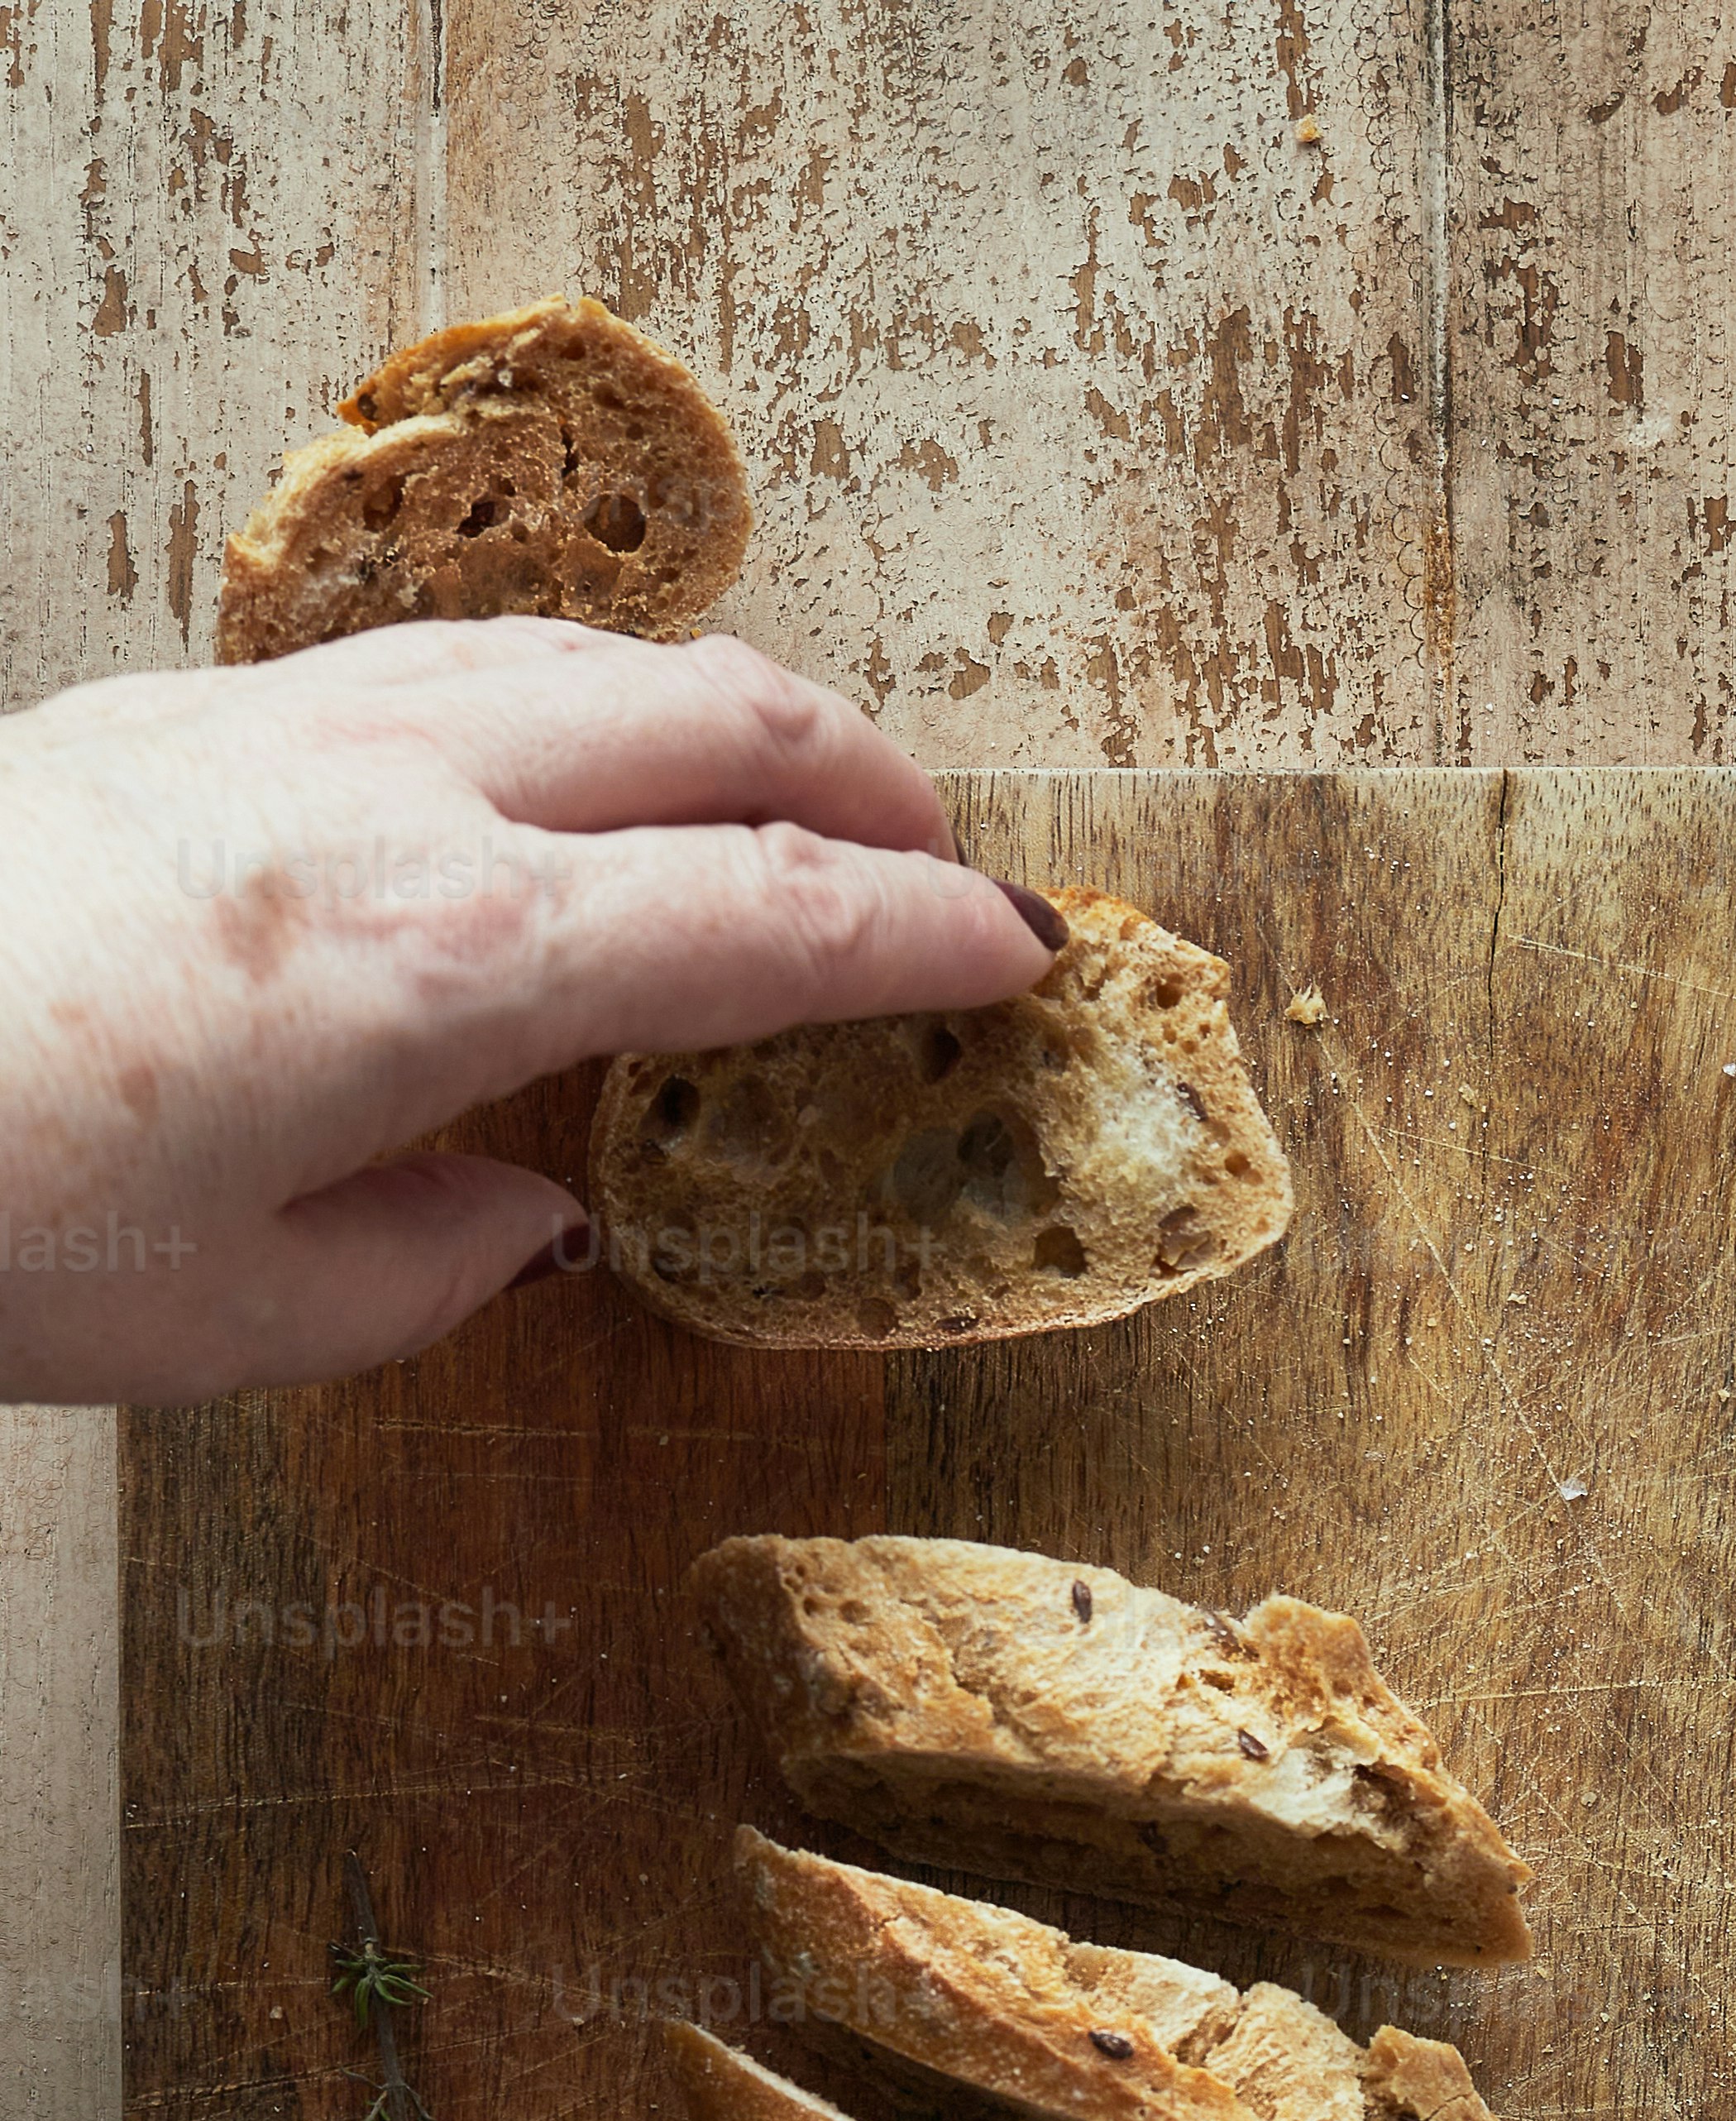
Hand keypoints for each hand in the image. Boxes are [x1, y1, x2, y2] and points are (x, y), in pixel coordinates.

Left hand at [0, 621, 1053, 1399]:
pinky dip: (565, 707)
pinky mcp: (182, 715)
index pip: (764, 917)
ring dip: (718, 714)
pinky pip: (441, 668)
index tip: (1017, 954)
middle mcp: (392, 802)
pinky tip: (561, 773)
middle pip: (706, 720)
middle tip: (939, 858)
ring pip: (576, 659)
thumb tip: (533, 1227)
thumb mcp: (253, 1310)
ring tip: (784, 791)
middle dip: (861, 777)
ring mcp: (283, 730)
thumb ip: (437, 1262)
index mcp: (452, 959)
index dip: (920, 935)